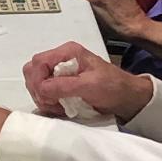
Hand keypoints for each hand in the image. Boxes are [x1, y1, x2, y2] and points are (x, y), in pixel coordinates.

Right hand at [23, 41, 152, 119]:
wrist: (128, 98)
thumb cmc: (113, 87)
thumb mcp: (90, 85)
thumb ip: (64, 86)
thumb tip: (41, 89)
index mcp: (67, 52)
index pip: (38, 62)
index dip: (37, 80)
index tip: (45, 97)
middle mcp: (60, 59)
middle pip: (33, 71)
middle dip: (38, 89)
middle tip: (50, 104)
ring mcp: (59, 72)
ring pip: (36, 82)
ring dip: (42, 97)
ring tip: (57, 107)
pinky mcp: (61, 84)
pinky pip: (43, 91)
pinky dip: (47, 101)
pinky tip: (59, 108)